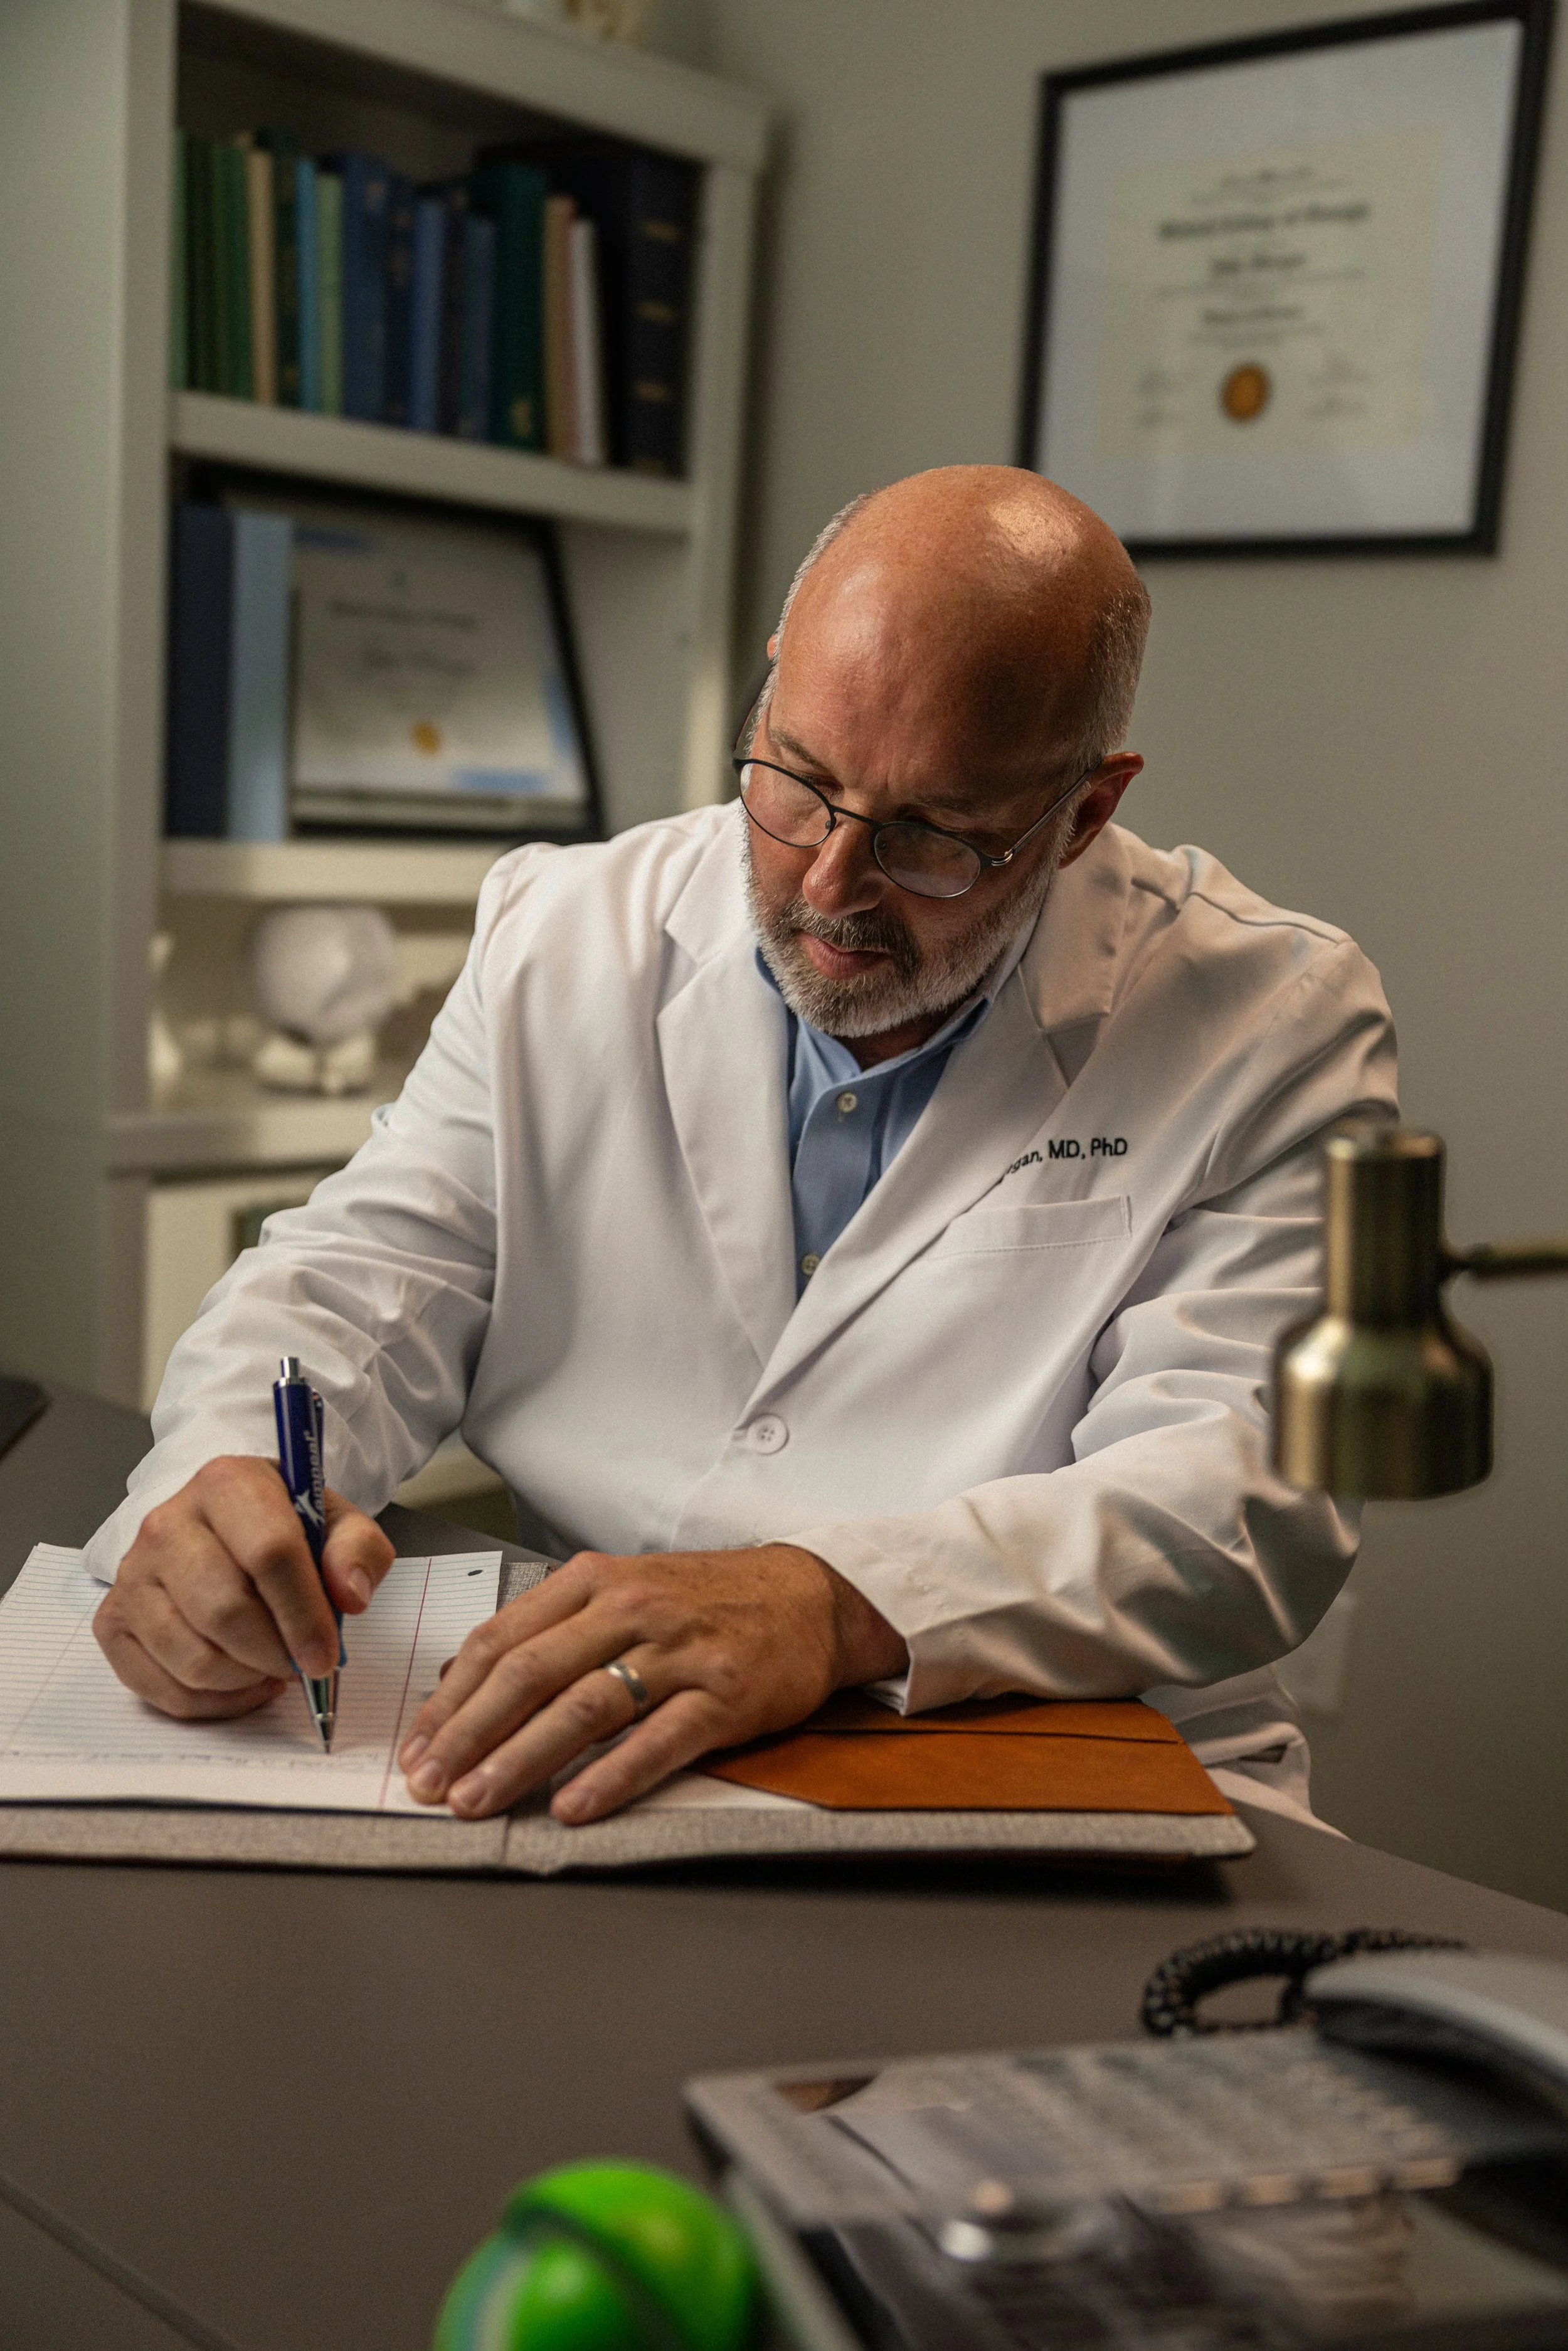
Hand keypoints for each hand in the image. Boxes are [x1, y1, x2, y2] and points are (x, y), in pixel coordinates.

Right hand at [93, 1457, 393, 1719]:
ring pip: (193, 1659)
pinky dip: (212, 1702)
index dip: (304, 1615)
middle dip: (275, 1654)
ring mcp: (132, 1574)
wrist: (220, 1523)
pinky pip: (161, 1689)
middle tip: (303, 1665)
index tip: (327, 1654)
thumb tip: (350, 1596)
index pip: (269, 1553)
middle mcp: (166, 1524)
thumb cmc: (281, 1526)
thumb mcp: (334, 1522)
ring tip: (273, 1667)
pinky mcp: (112, 1620)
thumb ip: (357, 1550)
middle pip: (225, 1612)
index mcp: (226, 1484)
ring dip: (246, 1680)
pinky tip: (242, 1681)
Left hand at [398, 1544, 906, 1823]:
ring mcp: (679, 1653)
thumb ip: (552, 1631)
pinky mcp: (725, 1695)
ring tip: (479, 1801)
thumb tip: (468, 1685)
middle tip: (429, 1785)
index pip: (502, 1641)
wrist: (809, 1596)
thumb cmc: (707, 1602)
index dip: (451, 1699)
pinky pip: (658, 1740)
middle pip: (531, 1674)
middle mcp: (631, 1610)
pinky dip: (611, 1776)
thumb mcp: (623, 1593)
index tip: (417, 1746)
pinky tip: (574, 1806)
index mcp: (595, 1583)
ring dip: (522, 1760)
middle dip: (469, 1735)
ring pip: (584, 1707)